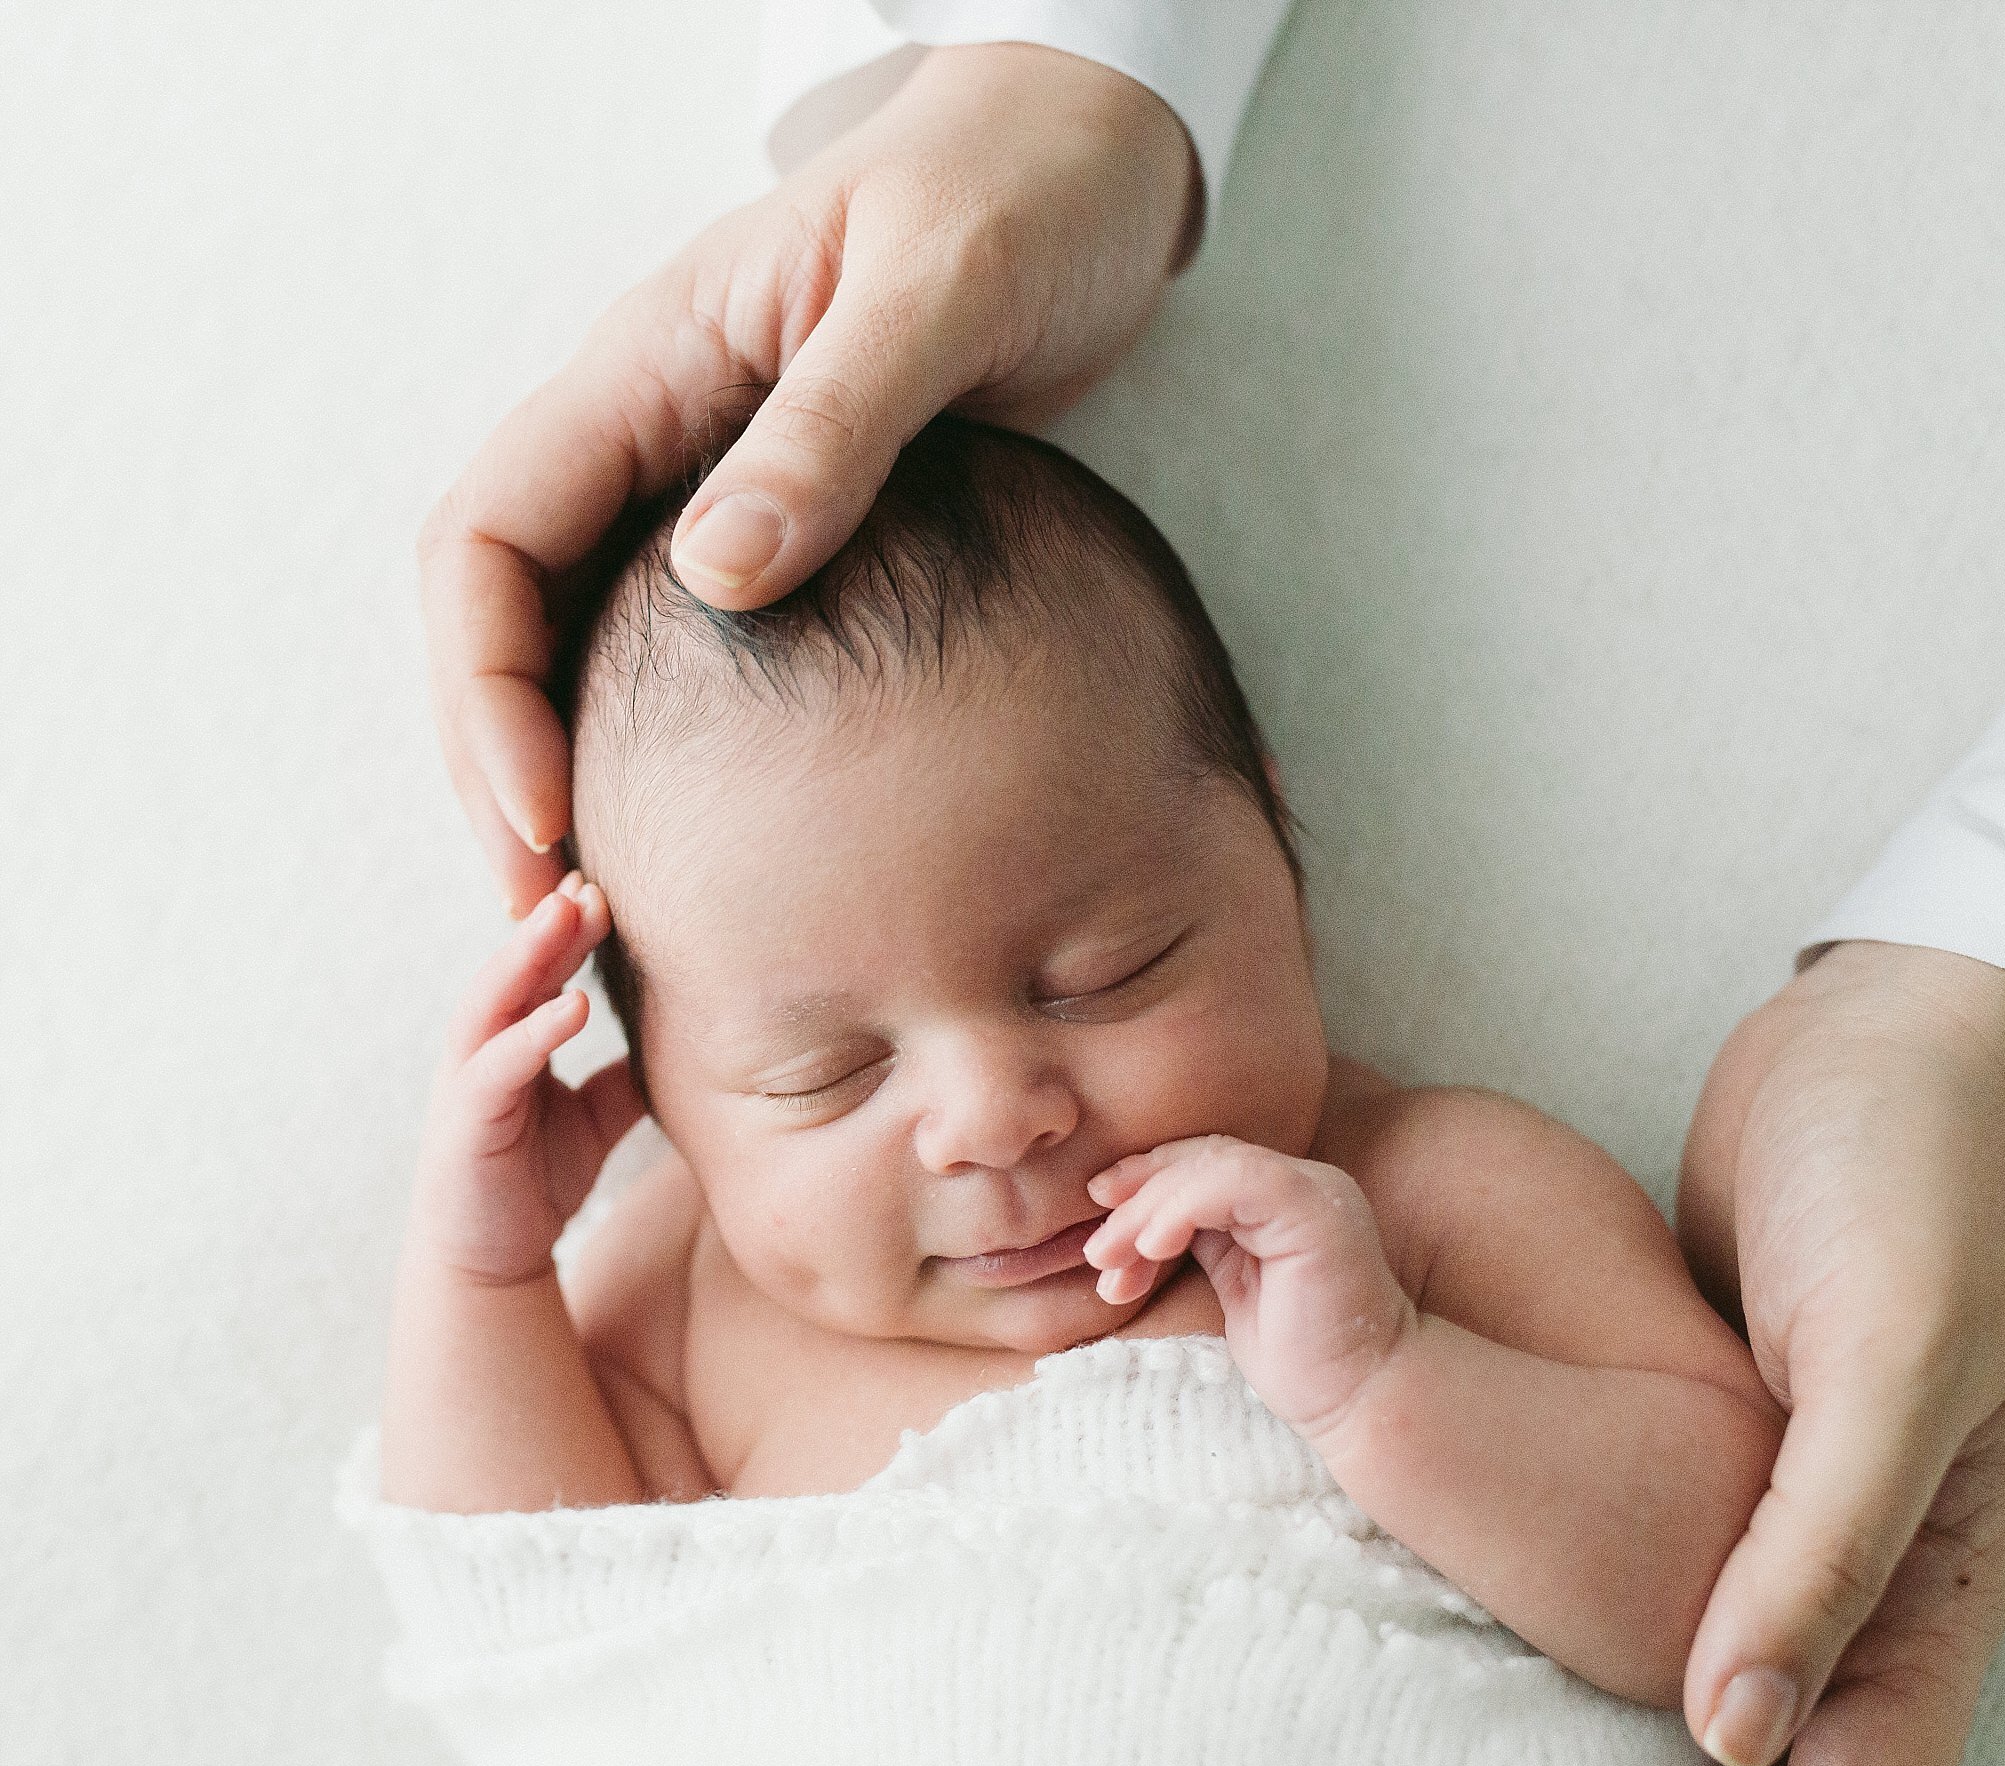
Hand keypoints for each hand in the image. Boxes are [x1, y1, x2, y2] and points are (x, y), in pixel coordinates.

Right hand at [405, 871, 645, 1288]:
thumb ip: (623, 1077)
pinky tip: (573, 1007)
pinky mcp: (464, 1123)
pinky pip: (498, 1066)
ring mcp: (467, 1082)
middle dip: (551, 923)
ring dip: (530, 955)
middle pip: (515, 970)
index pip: (541, 971)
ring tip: (569, 915)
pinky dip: (534, 1032)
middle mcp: (483, 1050)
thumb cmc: (535, 1182)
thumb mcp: (595, 1120)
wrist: (489, 1261)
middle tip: (591, 879)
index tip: (612, 887)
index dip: (571, 930)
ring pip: (493, 1000)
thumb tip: (680, 1041)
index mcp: (512, 1041)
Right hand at [419, 43, 1196, 912]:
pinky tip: (698, 839)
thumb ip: (831, 426)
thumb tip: (719, 577)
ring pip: (577, 644)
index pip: (490, 538)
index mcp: (646, 367)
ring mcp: (704, 488)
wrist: (1083, 181)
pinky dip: (659, 747)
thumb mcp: (933, 292)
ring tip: (604, 910)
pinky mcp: (780, 532)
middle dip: (500, 764)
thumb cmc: (1013, 201)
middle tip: (547, 912)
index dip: (488, 686)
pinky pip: (675, 650)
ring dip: (567, 770)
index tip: (546, 815)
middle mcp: (649, 436)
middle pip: (504, 615)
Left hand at [1082, 1136, 1415, 1441]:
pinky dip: (1181, 1208)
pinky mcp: (1316, 1209)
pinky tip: (1151, 1247)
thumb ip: (1205, 1243)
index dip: (1147, 1177)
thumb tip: (1138, 1226)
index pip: (1205, 1162)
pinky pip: (1235, 1183)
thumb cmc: (1302, 1360)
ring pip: (1211, 1165)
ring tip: (1113, 1259)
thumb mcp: (1234, 1287)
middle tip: (1096, 1252)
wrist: (1359, 1400)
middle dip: (1136, 1198)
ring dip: (1148, 1210)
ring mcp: (1314, 1191)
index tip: (1098, 1208)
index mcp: (1285, 1199)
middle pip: (1201, 1158)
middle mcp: (1304, 1182)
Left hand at [1588, 941, 2004, 1765]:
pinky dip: (1601, 1663)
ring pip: (1721, 1721)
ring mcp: (1799, 1520)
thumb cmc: (1930, 1179)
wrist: (1908, 1035)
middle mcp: (1865, 1583)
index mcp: (1933, 1591)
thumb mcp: (1894, 1354)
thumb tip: (1729, 1736)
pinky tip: (1509, 1675)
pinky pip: (1667, 1591)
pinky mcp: (1731, 1447)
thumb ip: (1829, 1543)